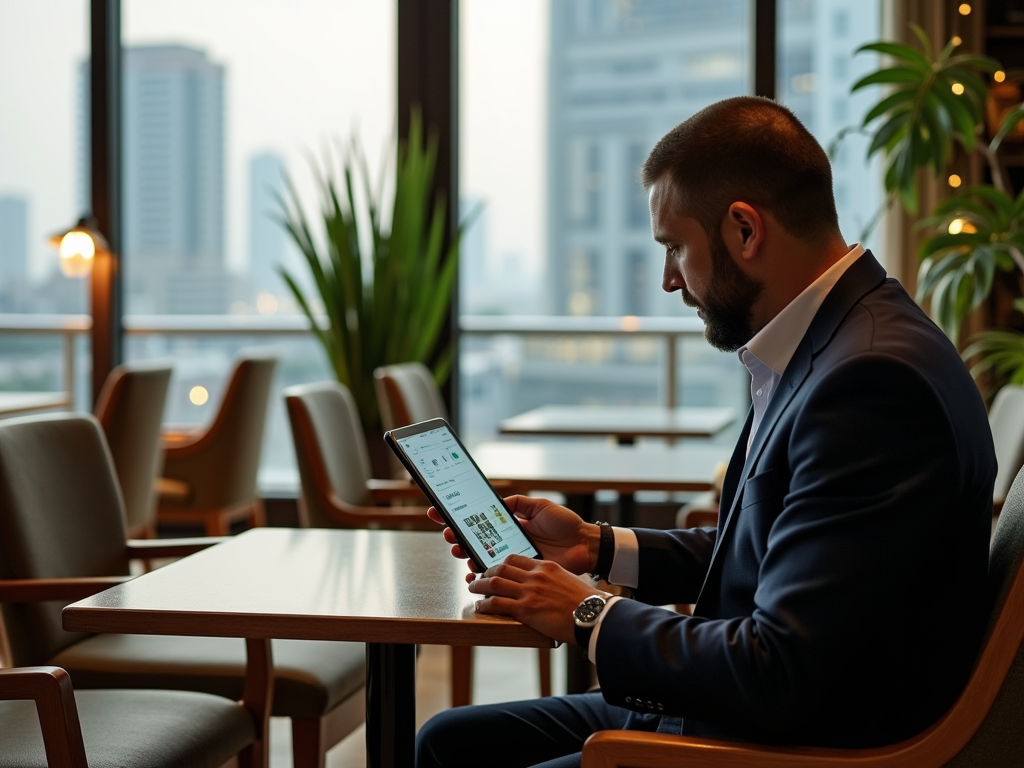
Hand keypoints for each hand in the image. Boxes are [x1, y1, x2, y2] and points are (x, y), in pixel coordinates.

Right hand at [426, 495, 599, 581]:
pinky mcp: (518, 572)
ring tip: (457, 550)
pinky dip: (480, 575)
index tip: (439, 512)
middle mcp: (507, 541)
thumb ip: (518, 503)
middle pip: (473, 539)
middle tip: (449, 534)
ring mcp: (511, 557)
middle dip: (456, 536)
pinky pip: (495, 576)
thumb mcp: (540, 506)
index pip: (479, 519)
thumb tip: (497, 503)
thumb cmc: (565, 525)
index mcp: (510, 524)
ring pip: (479, 557)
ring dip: (464, 554)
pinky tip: (471, 573)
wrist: (584, 545)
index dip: (458, 516)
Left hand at [469, 554, 603, 644]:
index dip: (501, 563)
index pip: (516, 559)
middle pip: (501, 567)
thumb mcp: (568, 581)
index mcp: (546, 566)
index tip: (495, 568)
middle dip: (486, 571)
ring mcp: (529, 591)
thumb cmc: (586, 602)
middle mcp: (535, 575)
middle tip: (479, 576)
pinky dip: (485, 604)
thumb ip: (553, 580)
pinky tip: (480, 606)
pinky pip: (497, 603)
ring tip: (473, 588)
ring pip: (494, 582)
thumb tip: (546, 588)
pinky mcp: (525, 609)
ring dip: (479, 585)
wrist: (594, 615)